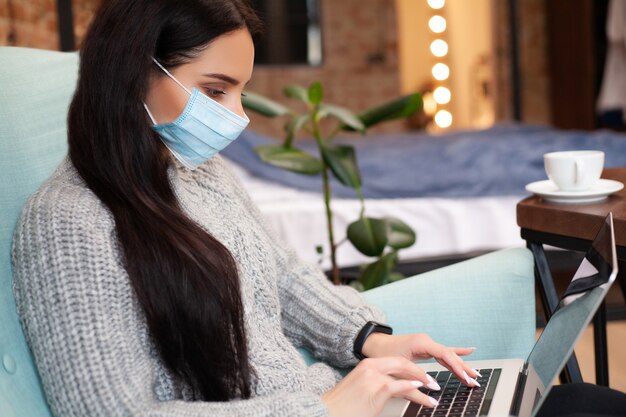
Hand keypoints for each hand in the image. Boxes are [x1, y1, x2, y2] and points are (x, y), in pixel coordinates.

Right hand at [321, 356, 440, 416]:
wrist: (328, 411)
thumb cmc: (343, 405)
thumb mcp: (361, 389)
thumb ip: (377, 385)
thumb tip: (397, 389)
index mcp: (367, 364)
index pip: (395, 361)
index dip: (412, 367)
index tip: (422, 376)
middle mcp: (371, 367)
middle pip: (403, 363)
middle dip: (421, 372)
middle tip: (433, 382)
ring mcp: (374, 377)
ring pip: (406, 375)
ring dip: (423, 383)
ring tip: (433, 392)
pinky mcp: (378, 389)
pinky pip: (401, 387)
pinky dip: (414, 389)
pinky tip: (422, 393)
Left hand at [362, 333, 480, 386]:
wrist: (374, 344)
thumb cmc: (383, 354)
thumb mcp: (398, 366)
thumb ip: (415, 375)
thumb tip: (433, 385)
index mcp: (421, 342)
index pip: (444, 354)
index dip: (456, 366)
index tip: (465, 377)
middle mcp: (426, 341)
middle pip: (450, 355)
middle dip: (463, 368)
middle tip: (475, 381)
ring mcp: (427, 343)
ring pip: (449, 355)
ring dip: (462, 365)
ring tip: (475, 376)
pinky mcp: (426, 348)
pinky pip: (444, 352)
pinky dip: (457, 353)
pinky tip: (470, 351)